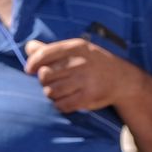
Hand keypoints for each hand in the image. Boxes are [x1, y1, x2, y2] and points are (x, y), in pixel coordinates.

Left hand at [24, 38, 142, 112]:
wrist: (123, 80)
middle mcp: (81, 62)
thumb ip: (52, 49)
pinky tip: (66, 101)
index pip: (45, 54)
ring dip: (51, 94)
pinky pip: (62, 104)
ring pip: (50, 91)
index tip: (29, 71)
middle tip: (53, 82)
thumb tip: (28, 46)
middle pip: (45, 75)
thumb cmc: (94, 63)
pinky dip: (60, 105)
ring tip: (60, 91)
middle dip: (44, 81)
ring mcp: (85, 80)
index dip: (32, 63)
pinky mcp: (88, 97)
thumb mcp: (77, 50)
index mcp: (77, 47)